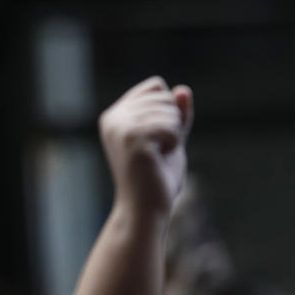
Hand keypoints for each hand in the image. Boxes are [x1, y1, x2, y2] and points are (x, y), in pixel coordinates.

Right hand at [99, 77, 193, 215]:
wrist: (145, 209)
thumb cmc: (156, 177)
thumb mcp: (170, 139)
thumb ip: (176, 115)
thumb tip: (182, 90)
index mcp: (114, 115)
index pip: (155, 85)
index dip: (167, 109)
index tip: (155, 137)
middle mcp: (113, 118)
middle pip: (163, 95)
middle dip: (171, 122)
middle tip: (156, 150)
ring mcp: (121, 128)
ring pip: (169, 110)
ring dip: (173, 135)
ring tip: (155, 156)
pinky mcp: (133, 139)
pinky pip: (172, 126)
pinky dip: (174, 143)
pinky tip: (157, 160)